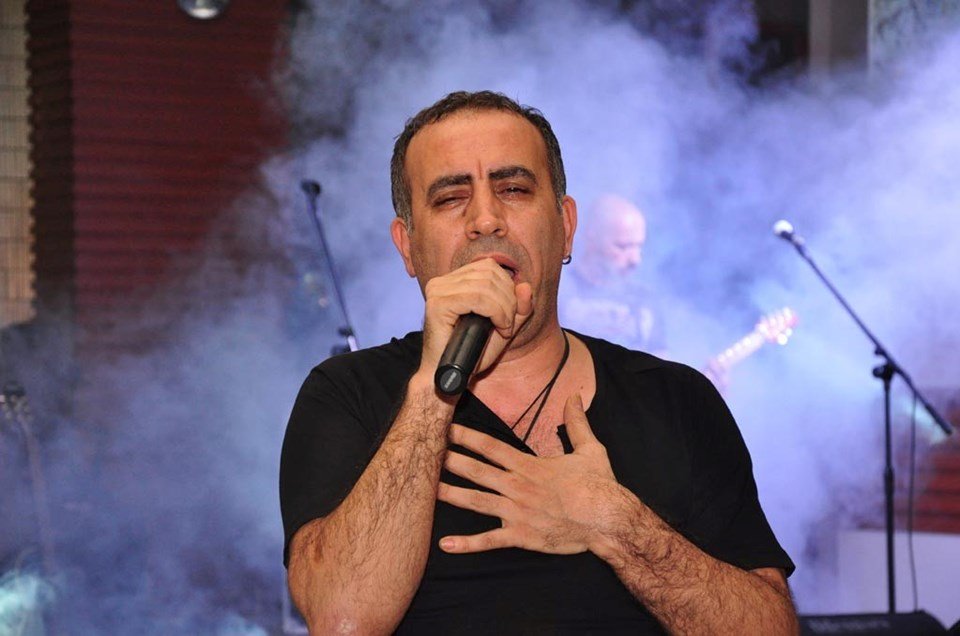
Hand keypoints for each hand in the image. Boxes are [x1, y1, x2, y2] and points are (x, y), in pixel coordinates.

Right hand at [420, 258, 532, 376]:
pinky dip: (496, 312)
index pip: (489, 266)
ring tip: (503, 328)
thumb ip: (518, 308)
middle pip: (489, 273)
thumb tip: (525, 286)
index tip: (509, 315)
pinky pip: (477, 297)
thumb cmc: (472, 353)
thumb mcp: (502, 327)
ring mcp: (437, 291)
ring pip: (485, 285)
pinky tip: (499, 328)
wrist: (450, 377)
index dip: (508, 287)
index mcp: (453, 281)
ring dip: (504, 308)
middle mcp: (442, 282)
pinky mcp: (437, 304)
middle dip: (509, 299)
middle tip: (508, 325)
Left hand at [437, 394, 631, 554]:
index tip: (445, 427)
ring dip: (449, 495)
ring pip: (476, 502)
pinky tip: (446, 544)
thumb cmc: (600, 486)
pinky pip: (490, 541)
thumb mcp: (590, 448)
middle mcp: (517, 486)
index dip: (465, 436)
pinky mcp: (521, 536)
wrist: (609, 520)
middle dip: (449, 461)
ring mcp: (517, 512)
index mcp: (529, 465)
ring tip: (425, 490)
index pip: (490, 446)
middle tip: (425, 452)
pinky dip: (467, 543)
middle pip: (476, 470)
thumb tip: (575, 395)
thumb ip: (576, 422)